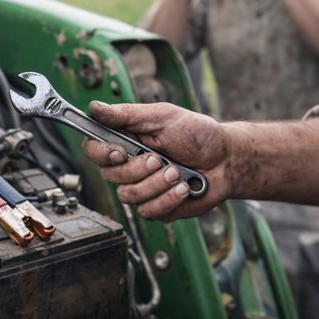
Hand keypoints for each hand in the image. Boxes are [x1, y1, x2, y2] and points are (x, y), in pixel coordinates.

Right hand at [81, 102, 232, 220]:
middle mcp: (128, 166)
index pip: (93, 149)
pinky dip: (168, 199)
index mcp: (124, 140)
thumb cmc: (196, 134)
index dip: (101, 154)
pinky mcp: (156, 207)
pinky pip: (148, 211)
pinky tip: (183, 188)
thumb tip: (94, 108)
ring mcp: (141, 188)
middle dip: (138, 169)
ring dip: (156, 184)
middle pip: (109, 176)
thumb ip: (126, 114)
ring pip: (128, 195)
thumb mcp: (161, 116)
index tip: (120, 152)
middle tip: (160, 158)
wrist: (225, 160)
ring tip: (177, 172)